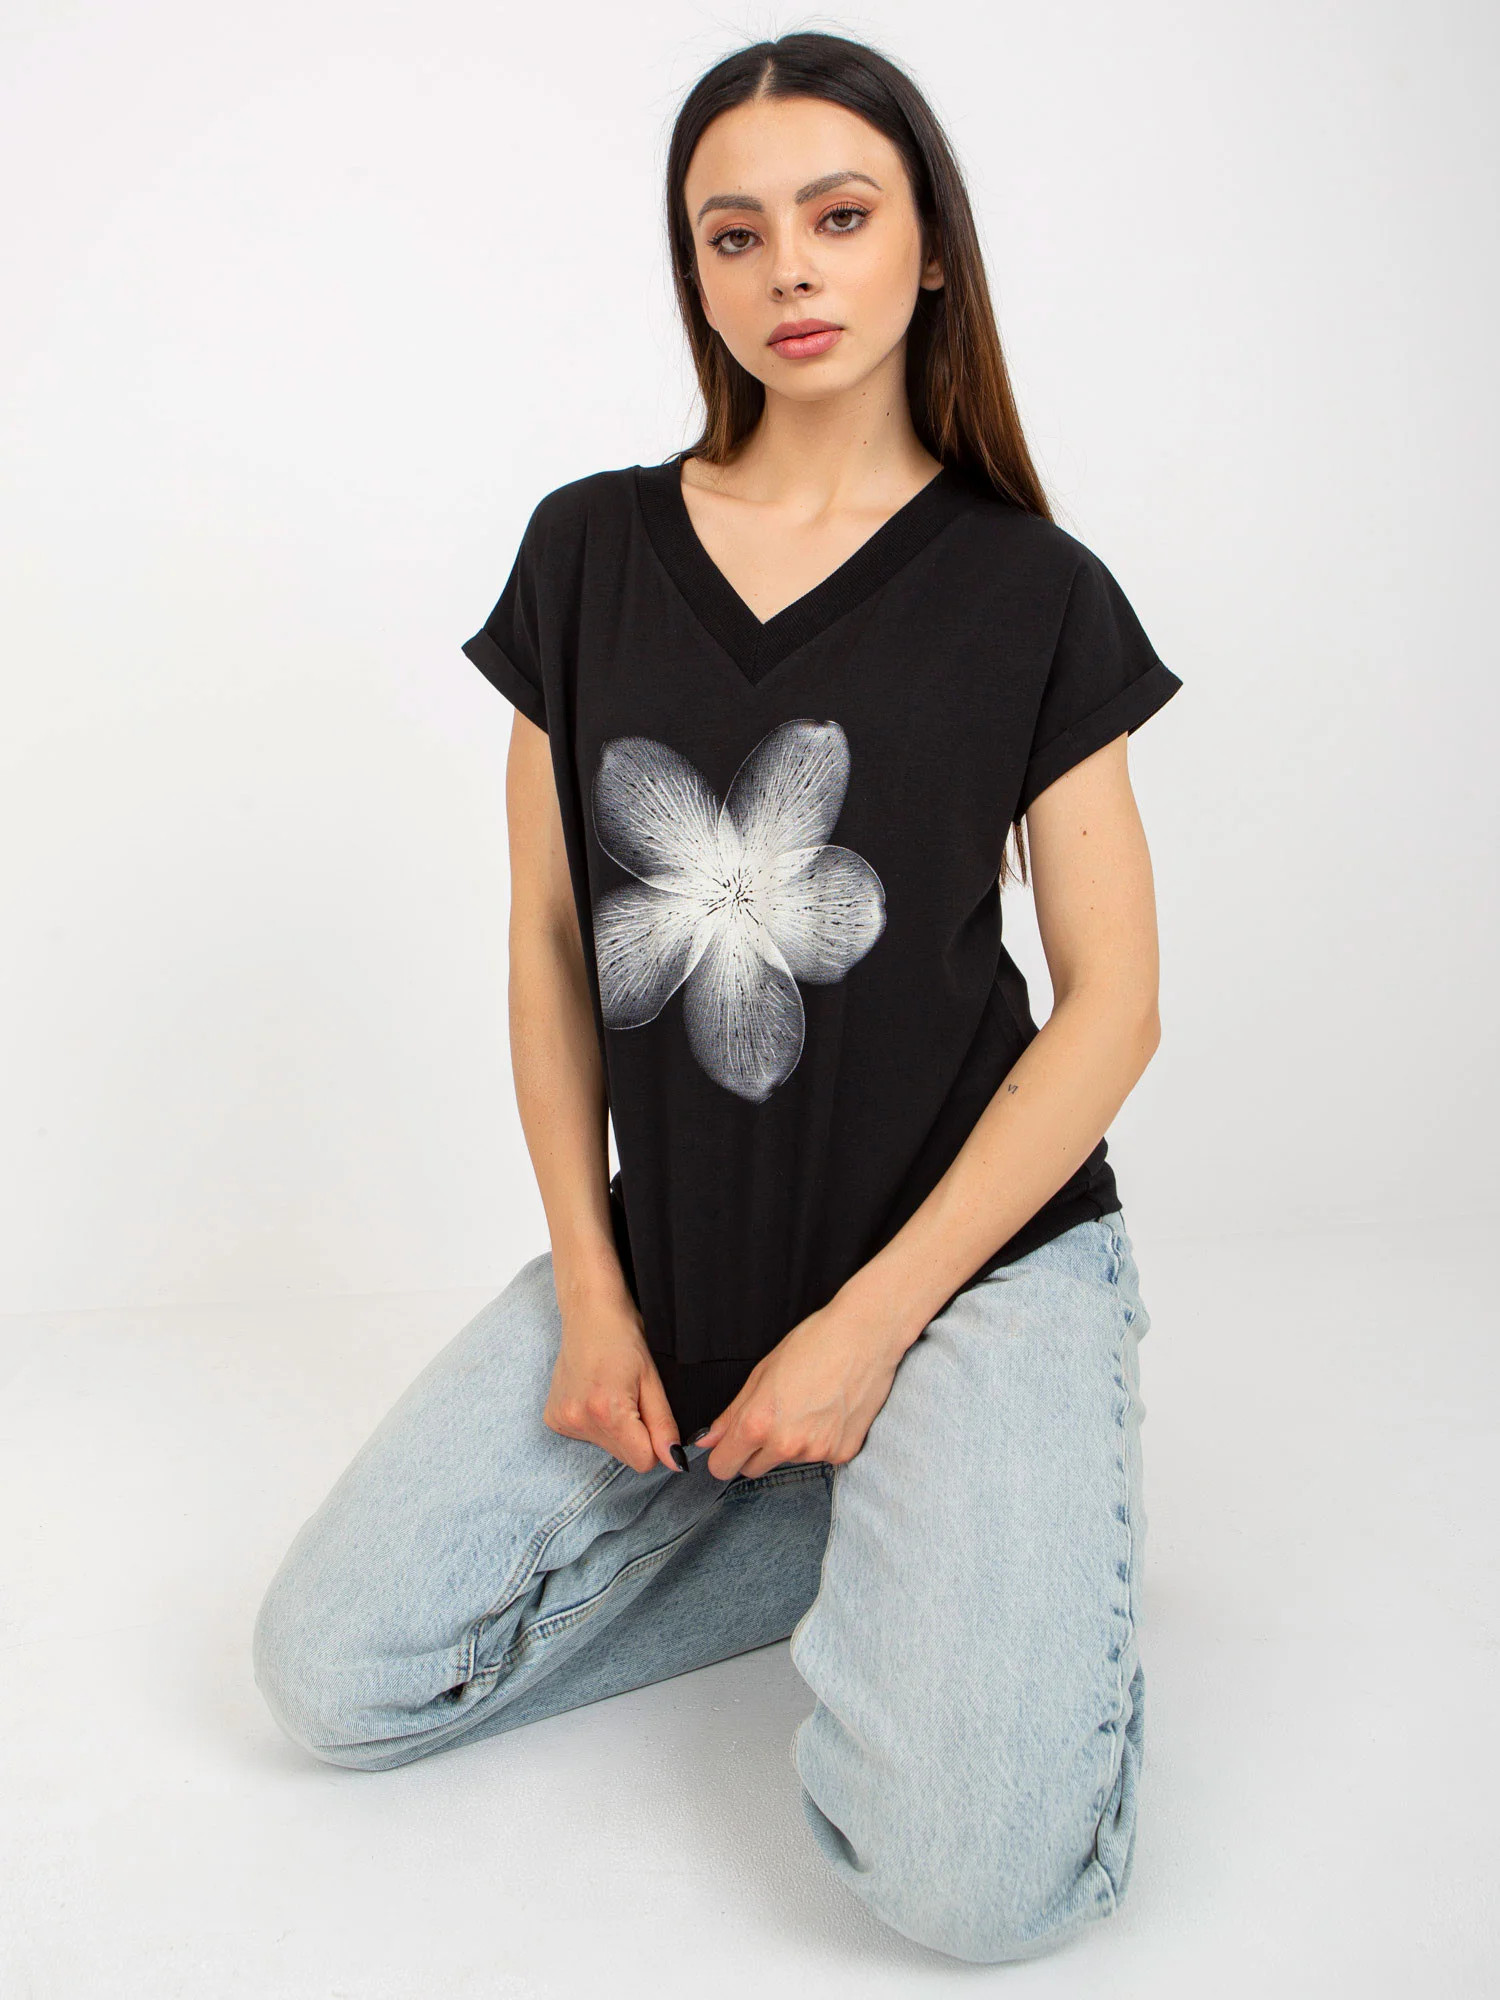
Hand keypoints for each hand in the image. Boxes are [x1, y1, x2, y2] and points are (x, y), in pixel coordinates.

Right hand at [544, 1291, 681, 1474]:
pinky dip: (594, 1422)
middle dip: (635, 1435)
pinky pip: (585, 1436)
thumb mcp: (653, 1379)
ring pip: (606, 1448)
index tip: (652, 1416)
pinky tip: (594, 1394)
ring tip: (612, 1393)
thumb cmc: (625, 1337)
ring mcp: (562, 1419)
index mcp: (606, 1411)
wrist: (589, 1312)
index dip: (655, 1442)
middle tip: (632, 1398)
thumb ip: (663, 1424)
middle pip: (623, 1456)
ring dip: (615, 1429)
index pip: (642, 1461)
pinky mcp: (552, 1418)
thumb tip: (675, 1462)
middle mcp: (579, 1418)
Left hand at [694, 1296, 917, 1481]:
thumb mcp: (761, 1373)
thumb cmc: (812, 1344)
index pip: (723, 1467)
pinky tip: (829, 1412)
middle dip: (755, 1451)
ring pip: (788, 1461)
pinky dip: (820, 1441)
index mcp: (758, 1423)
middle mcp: (786, 1445)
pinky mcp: (842, 1453)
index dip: (722, 1456)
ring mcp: (817, 1452)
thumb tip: (708, 1441)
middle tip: (773, 1417)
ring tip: (807, 1406)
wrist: (865, 1337)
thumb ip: (732, 1414)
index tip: (729, 1447)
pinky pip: (819, 1457)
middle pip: (753, 1469)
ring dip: (790, 1444)